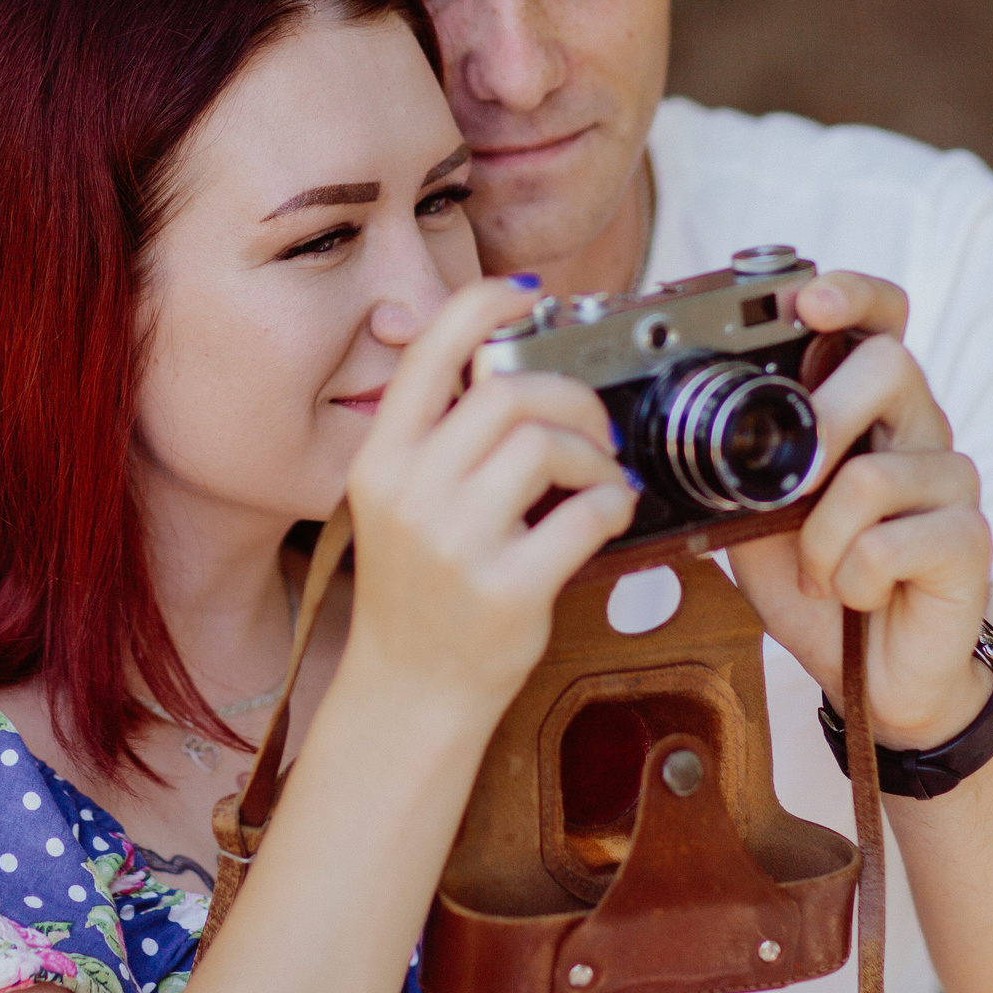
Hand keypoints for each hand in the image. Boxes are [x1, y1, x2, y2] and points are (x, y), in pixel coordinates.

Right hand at [345, 278, 638, 719]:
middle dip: (570, 396)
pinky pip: (585, 516)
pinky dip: (613, 504)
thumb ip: (439, 439)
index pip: (430, 351)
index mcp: (380, 460)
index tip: (528, 298)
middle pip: (506, 391)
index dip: (484, 305)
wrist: (409, 694)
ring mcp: (454, 543)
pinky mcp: (505, 590)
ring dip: (595, 453)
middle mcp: (409, 493)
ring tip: (600, 477)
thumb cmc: (418, 593)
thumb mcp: (401, 503)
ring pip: (546, 444)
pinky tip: (608, 514)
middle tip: (591, 426)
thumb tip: (510, 366)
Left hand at [730, 271, 992, 748]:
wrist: (874, 678)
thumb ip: (737, 464)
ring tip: (819, 573)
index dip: (851, 294)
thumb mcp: (755, 516)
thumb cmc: (818, 584)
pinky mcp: (971, 539)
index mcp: (869, 406)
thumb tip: (677, 428)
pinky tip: (858, 596)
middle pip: (891, 365)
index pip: (880, 317)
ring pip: (872, 474)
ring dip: (820, 541)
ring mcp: (953, 481)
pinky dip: (851, 580)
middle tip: (791, 489)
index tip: (807, 299)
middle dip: (820, 423)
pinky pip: (889, 544)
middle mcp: (919, 428)